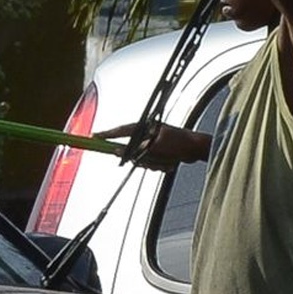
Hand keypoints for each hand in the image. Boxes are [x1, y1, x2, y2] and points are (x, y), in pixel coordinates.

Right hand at [95, 123, 210, 171]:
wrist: (199, 149)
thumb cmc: (180, 142)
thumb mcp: (154, 146)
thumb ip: (134, 149)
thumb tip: (117, 151)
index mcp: (144, 128)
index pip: (119, 131)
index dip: (105, 134)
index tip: (93, 137)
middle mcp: (146, 135)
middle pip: (131, 151)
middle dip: (143, 160)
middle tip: (155, 160)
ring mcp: (152, 144)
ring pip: (141, 160)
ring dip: (153, 164)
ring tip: (168, 160)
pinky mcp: (158, 152)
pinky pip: (151, 164)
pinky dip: (159, 165)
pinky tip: (171, 162)